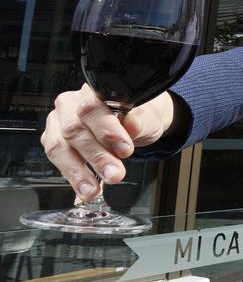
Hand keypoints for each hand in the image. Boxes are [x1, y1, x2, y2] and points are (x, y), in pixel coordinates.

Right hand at [41, 84, 174, 200]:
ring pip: (59, 147)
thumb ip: (141, 120)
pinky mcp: (55, 141)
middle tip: (114, 174)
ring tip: (93, 191)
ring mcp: (58, 123)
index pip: (92, 108)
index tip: (125, 150)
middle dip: (95, 156)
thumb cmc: (139, 115)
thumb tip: (132, 126)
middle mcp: (70, 105)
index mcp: (93, 91)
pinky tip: (85, 191)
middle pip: (74, 130)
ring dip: (77, 172)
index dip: (106, 131)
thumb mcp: (149, 116)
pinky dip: (72, 177)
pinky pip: (58, 161)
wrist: (135, 123)